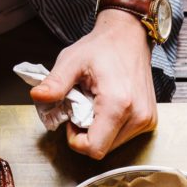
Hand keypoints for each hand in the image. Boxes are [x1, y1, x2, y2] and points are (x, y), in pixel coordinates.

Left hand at [31, 10, 155, 159]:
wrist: (130, 36)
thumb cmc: (103, 47)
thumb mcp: (72, 61)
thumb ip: (55, 83)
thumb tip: (37, 96)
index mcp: (118, 104)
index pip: (94, 148)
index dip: (77, 140)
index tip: (72, 121)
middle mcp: (137, 116)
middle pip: (103, 149)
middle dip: (87, 135)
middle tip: (82, 109)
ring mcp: (146, 120)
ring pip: (113, 146)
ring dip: (99, 132)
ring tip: (95, 106)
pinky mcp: (149, 121)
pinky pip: (124, 138)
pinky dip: (111, 128)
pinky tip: (108, 108)